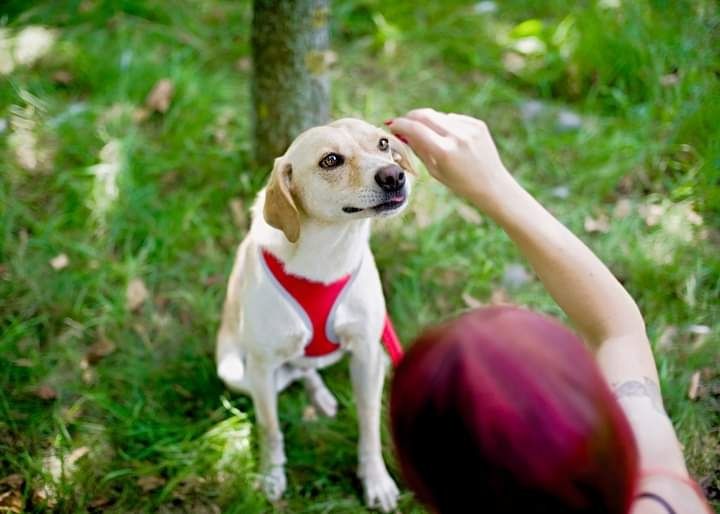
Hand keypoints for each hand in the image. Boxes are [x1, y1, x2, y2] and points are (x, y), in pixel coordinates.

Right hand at [387, 109, 513, 206]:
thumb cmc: (460, 183)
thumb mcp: (434, 170)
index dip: (400, 125)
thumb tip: (402, 132)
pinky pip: (453, 118)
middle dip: (411, 116)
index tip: (392, 125)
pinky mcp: (477, 124)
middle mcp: (457, 136)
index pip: (415, 129)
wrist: (492, 184)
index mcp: (445, 151)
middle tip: (403, 123)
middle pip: (425, 115)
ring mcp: (469, 128)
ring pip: (439, 116)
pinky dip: (445, 125)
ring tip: (430, 137)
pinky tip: (450, 140)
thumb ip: (418, 149)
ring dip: (428, 122)